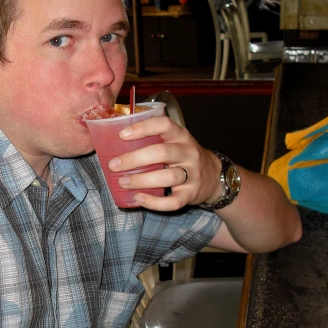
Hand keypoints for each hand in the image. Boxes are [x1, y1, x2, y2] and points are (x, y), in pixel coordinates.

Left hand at [108, 115, 222, 211]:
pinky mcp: (191, 195)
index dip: (143, 128)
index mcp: (181, 136)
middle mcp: (189, 153)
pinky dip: (154, 202)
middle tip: (114, 165)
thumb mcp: (174, 142)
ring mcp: (192, 175)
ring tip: (123, 182)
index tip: (122, 135)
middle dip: (134, 159)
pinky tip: (139, 198)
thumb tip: (114, 142)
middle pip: (162, 153)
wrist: (213, 176)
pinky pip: (173, 202)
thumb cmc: (183, 157)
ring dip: (141, 180)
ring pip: (168, 177)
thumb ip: (153, 140)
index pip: (164, 125)